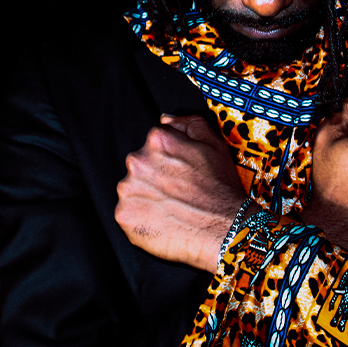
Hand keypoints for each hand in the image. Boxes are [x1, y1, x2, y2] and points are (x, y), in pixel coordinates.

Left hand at [115, 114, 245, 273]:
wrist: (223, 227)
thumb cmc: (220, 187)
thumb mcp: (214, 143)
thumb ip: (187, 123)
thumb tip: (166, 119)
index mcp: (158, 140)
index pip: (155, 143)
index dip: (170, 158)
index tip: (181, 171)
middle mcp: (137, 161)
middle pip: (141, 165)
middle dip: (156, 176)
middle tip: (177, 190)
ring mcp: (128, 189)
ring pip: (133, 188)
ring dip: (147, 195)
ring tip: (171, 206)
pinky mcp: (124, 215)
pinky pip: (129, 213)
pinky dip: (142, 217)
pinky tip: (163, 220)